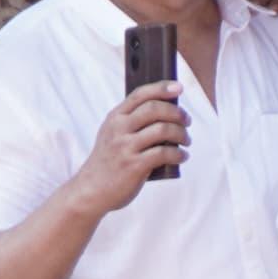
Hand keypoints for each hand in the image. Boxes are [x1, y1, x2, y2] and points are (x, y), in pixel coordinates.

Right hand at [68, 83, 187, 214]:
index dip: (162, 88)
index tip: (179, 88)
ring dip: (182, 134)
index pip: (140, 94)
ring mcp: (125, 147)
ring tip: (186, 141)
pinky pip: (164, 153)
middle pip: (155, 109)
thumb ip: (132, 122)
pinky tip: (182, 156)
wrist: (90, 190)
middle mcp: (118, 129)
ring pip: (163, 129)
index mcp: (115, 118)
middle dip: (177, 113)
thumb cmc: (109, 161)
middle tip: (187, 121)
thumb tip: (169, 111)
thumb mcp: (113, 135)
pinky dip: (179, 154)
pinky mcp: (133, 165)